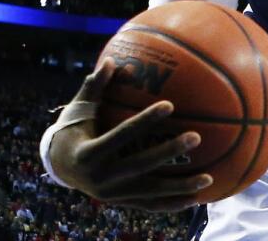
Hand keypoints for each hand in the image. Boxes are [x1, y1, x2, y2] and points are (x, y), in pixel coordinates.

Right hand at [47, 60, 211, 211]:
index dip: (145, 121)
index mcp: (90, 153)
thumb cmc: (74, 130)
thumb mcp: (79, 109)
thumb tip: (110, 60)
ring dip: (180, 187)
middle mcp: (101, 178)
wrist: (60, 167)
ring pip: (151, 192)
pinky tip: (197, 198)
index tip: (170, 105)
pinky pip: (151, 206)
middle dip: (168, 152)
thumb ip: (95, 87)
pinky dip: (173, 204)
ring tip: (208, 178)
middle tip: (196, 137)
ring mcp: (113, 195)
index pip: (121, 135)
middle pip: (140, 165)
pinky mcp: (122, 204)